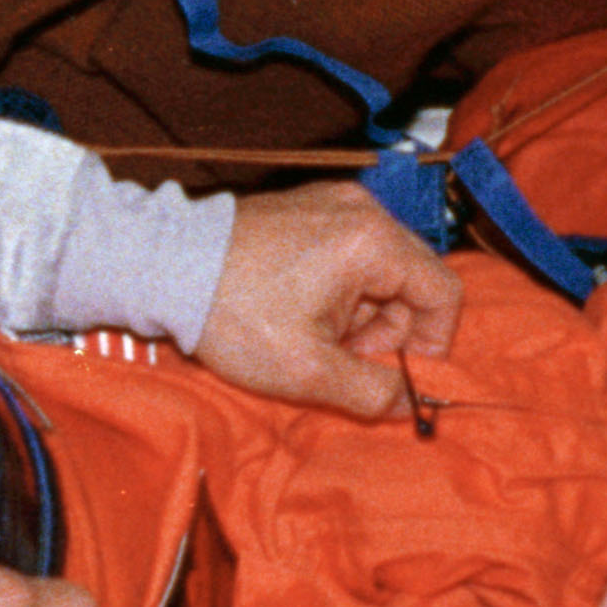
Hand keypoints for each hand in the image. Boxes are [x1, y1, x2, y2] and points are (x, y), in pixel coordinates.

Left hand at [192, 181, 460, 415]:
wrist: (163, 267)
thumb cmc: (234, 315)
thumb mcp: (308, 371)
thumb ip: (373, 391)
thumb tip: (410, 404)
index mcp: (373, 241)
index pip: (443, 293)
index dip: (430, 343)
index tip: (397, 373)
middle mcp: (362, 210)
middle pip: (414, 279)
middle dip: (390, 331)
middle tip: (345, 359)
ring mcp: (334, 202)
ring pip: (382, 268)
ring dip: (363, 313)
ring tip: (316, 338)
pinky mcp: (308, 206)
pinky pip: (351, 252)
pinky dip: (340, 288)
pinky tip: (301, 311)